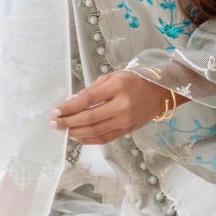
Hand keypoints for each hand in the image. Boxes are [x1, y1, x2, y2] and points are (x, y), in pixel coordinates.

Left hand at [50, 71, 181, 143]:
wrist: (160, 91)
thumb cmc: (134, 80)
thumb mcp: (113, 76)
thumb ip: (93, 88)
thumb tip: (72, 101)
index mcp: (117, 86)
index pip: (87, 99)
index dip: (69, 106)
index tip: (55, 111)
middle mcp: (122, 105)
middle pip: (89, 117)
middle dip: (68, 121)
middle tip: (54, 123)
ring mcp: (125, 120)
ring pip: (95, 130)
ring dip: (76, 131)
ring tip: (64, 130)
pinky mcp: (128, 130)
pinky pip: (105, 138)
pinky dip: (89, 139)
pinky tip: (78, 136)